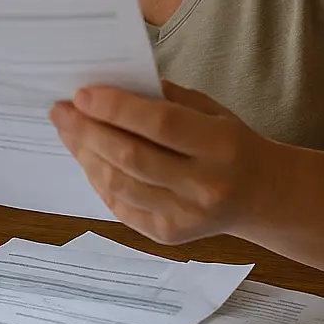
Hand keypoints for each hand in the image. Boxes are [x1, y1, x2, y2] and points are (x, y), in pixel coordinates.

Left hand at [50, 80, 267, 244]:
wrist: (262, 195)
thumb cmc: (230, 141)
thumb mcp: (211, 110)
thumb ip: (166, 99)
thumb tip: (110, 87)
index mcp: (219, 145)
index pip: (159, 124)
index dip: (116, 108)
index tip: (81, 94)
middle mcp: (203, 185)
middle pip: (131, 157)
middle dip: (88, 131)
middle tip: (61, 111)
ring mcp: (185, 216)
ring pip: (120, 184)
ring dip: (86, 155)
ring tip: (68, 131)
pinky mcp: (169, 236)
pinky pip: (122, 206)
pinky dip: (99, 180)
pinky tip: (87, 158)